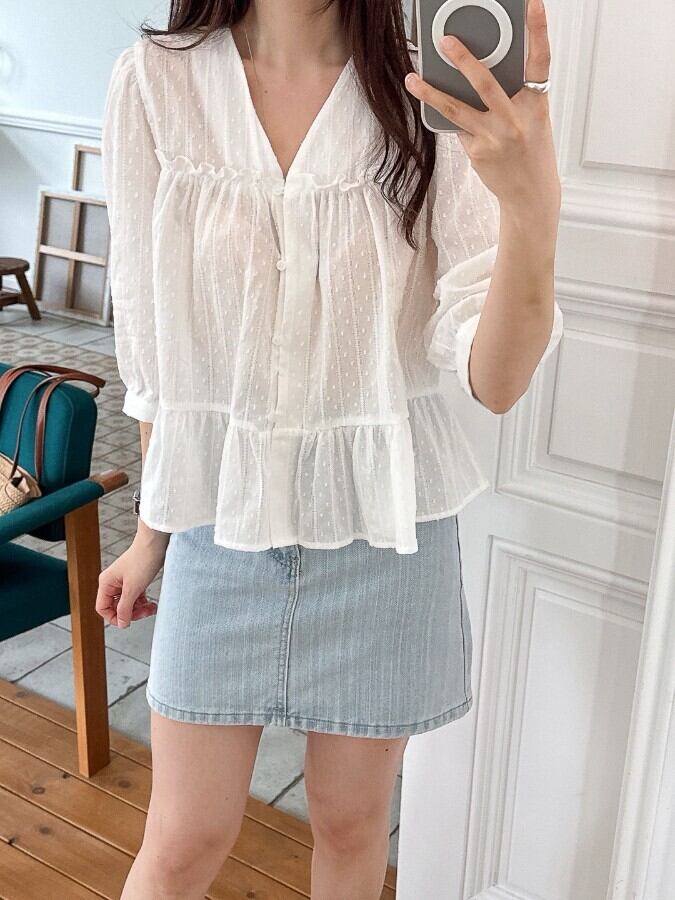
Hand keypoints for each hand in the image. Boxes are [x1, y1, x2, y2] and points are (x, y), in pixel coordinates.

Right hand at [96, 531, 167, 627]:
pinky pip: (136, 597)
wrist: (156, 543)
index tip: (129, 620)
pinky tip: (152, 603)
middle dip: (132, 613)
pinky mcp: (135, 580)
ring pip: (128, 603)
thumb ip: (125, 608)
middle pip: (117, 607)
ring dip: (140, 608)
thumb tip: (121, 623)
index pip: (103, 608)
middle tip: (146, 613)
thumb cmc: (143, 560)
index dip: (115, 617)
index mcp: (106, 583)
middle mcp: (113, 583)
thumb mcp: (133, 588)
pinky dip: (144, 602)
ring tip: (152, 608)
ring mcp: (124, 582)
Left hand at [404, 0, 560, 220]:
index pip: (540, 60)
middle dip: (464, 59)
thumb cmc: (532, 152)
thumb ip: (514, 95)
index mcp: (536, 104)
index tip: (532, 3)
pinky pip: (457, 128)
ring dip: (431, 92)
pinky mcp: (477, 152)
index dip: (538, 29)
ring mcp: (494, 137)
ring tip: (413, 78)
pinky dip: (449, 118)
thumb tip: (479, 73)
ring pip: (457, 109)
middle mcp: (516, 119)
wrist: (530, 194)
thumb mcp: (533, 119)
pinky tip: (438, 111)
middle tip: (445, 40)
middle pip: (486, 83)